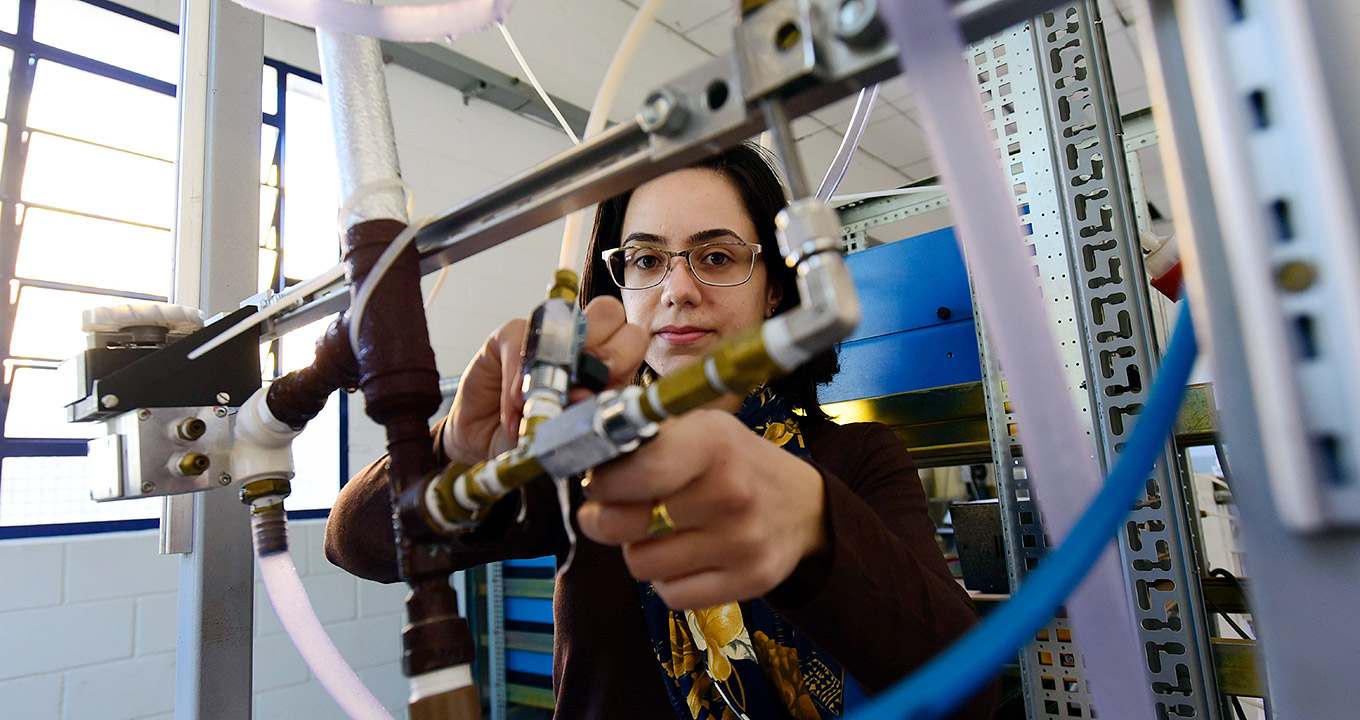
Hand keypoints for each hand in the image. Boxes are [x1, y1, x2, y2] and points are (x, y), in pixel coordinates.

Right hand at [442, 297, 646, 465]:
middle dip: (597, 350)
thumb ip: (581, 414)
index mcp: (608, 365)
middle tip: (579, 392)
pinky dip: (517, 378)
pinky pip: (522, 339)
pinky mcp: (511, 335)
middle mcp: (581, 341)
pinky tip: (514, 411)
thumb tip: (584, 394)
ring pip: (566, 315)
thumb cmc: (536, 441)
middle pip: (610, 311)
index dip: (623, 359)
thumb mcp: (569, 435)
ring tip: (538, 407)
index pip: (633, 337)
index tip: (602, 395)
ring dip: (553, 365)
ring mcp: (547, 334)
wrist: (487, 448)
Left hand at [576, 409, 828, 609]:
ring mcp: (742, 541)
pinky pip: (671, 594)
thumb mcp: (700, 430)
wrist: (804, 508)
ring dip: (637, 549)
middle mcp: (730, 491)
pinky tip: (683, 556)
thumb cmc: (733, 463)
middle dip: (603, 519)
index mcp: (713, 443)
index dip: (601, 482)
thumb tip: (580, 446)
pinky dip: (666, 579)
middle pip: (623, 524)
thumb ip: (644, 438)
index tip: (596, 482)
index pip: (635, 470)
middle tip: (607, 511)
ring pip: (640, 563)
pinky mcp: (750, 581)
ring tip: (656, 532)